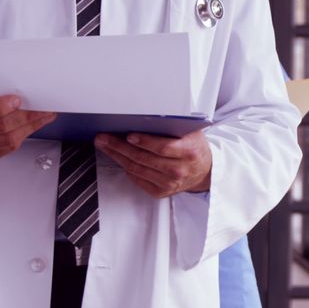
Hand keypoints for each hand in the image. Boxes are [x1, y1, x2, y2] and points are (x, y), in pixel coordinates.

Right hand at [0, 75, 56, 162]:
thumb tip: (18, 84)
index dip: (3, 106)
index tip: (18, 99)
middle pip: (1, 127)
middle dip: (27, 117)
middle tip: (43, 109)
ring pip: (8, 140)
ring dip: (30, 128)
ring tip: (44, 117)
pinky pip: (8, 149)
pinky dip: (23, 137)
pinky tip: (31, 127)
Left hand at [94, 131, 211, 198]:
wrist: (203, 171)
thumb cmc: (194, 148)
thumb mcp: (192, 133)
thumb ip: (175, 126)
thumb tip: (149, 116)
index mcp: (189, 152)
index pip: (163, 148)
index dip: (144, 142)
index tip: (129, 135)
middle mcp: (178, 170)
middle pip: (143, 158)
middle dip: (120, 147)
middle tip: (104, 138)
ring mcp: (169, 183)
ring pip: (137, 169)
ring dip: (118, 156)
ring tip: (105, 146)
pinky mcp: (161, 192)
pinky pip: (138, 179)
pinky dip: (126, 168)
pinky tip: (119, 158)